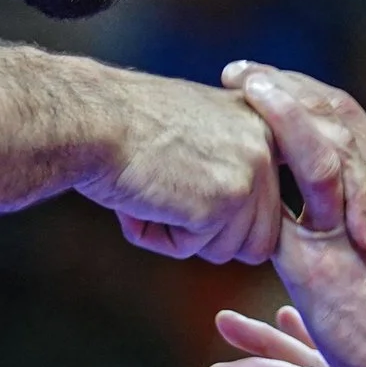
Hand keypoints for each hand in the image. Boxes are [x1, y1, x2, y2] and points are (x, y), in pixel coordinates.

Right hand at [77, 72, 284, 263]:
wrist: (94, 116)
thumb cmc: (126, 120)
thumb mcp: (197, 125)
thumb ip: (229, 159)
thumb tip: (237, 215)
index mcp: (266, 125)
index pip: (272, 203)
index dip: (233, 215)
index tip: (196, 191)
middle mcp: (267, 146)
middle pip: (259, 236)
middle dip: (207, 232)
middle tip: (164, 193)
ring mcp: (250, 173)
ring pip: (228, 250)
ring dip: (182, 234)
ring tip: (151, 190)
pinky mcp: (224, 201)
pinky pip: (193, 248)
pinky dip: (158, 236)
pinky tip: (141, 198)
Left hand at [226, 65, 365, 366]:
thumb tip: (340, 213)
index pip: (351, 119)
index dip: (306, 93)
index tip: (270, 81)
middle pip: (334, 114)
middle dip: (285, 85)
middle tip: (241, 72)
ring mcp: (352, 223)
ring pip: (321, 141)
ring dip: (277, 105)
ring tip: (241, 81)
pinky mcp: (321, 260)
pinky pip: (294, 195)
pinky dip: (270, 156)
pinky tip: (242, 140)